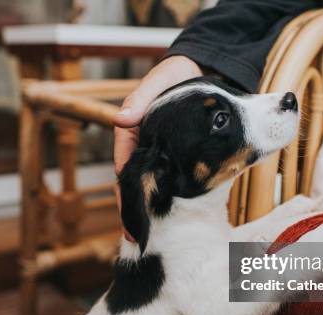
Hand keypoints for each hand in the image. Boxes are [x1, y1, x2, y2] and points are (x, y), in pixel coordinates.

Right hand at [113, 56, 202, 240]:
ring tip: (153, 235)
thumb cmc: (175, 74)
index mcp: (131, 131)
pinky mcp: (176, 153)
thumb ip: (141, 98)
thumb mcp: (158, 81)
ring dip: (150, 208)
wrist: (201, 68)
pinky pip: (169, 178)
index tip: (128, 216)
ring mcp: (159, 151)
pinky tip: (174, 215)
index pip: (124, 168)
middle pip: (134, 183)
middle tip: (137, 238)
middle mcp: (142, 144)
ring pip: (151, 184)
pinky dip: (168, 196)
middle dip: (134, 211)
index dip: (124, 194)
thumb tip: (121, 119)